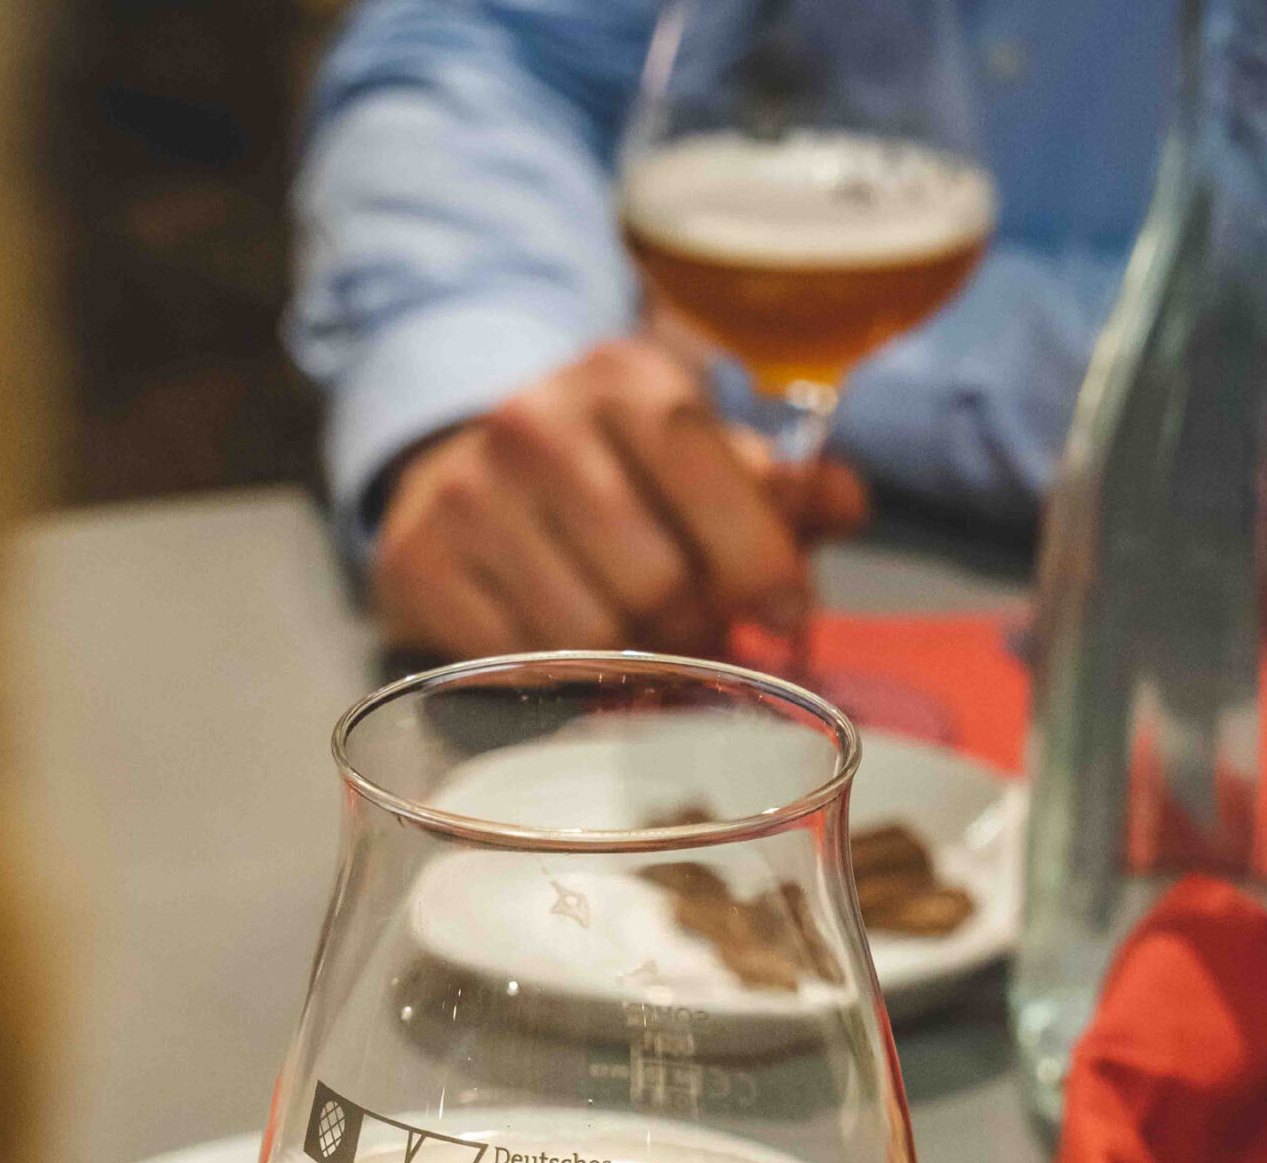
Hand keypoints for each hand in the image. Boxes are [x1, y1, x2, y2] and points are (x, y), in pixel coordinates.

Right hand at [375, 338, 865, 656]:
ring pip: (588, 637)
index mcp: (625, 380)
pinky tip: (559, 650)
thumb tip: (848, 503)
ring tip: (628, 642)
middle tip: (693, 634)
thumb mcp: (695, 458)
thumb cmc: (608, 477)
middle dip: (694, 629)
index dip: (761, 563)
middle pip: (657, 580)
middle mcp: (537, 422)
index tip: (785, 614)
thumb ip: (779, 487)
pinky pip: (517, 663)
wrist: (458, 472)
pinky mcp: (419, 562)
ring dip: (627, 664)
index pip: (710, 474)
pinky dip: (555, 678)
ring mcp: (468, 494)